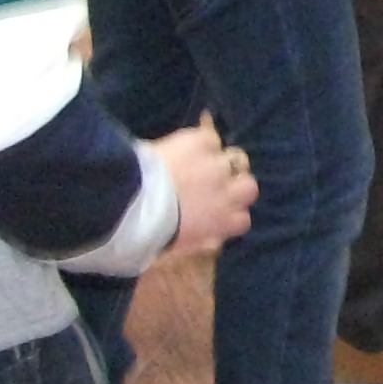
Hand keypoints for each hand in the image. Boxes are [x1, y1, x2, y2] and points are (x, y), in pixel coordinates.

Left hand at [148, 120, 257, 258]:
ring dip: (219, 160)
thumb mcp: (178, 244)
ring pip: (235, 158)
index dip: (231, 213)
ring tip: (201, 160)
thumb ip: (199, 237)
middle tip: (216, 183)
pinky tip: (186, 146)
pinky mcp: (202, 142)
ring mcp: (216, 165)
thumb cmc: (150, 232)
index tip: (218, 211)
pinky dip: (200, 142)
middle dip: (236, 184)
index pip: (243, 220)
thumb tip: (206, 238)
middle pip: (249, 187)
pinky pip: (210, 138)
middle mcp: (227, 194)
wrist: (133, 202)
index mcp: (222, 223)